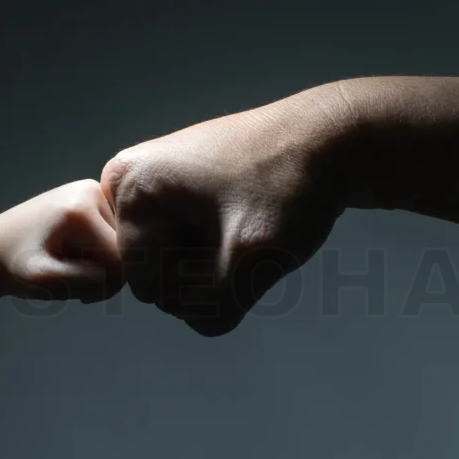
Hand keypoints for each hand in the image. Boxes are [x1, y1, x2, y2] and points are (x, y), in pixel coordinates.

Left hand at [0, 179, 122, 306]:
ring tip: (69, 270)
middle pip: (126, 250)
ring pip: (123, 247)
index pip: (122, 259)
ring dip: (101, 268)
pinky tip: (76, 260)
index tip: (79, 293)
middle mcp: (93, 190)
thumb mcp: (45, 281)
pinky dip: (100, 257)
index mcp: (83, 206)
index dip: (105, 285)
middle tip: (70, 281)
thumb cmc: (13, 268)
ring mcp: (94, 193)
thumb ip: (86, 280)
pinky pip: (114, 238)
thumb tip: (122, 271)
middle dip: (103, 276)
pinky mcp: (93, 201)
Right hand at [100, 86, 354, 335]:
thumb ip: (212, 309)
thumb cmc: (291, 186)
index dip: (199, 282)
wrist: (331, 141)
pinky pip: (186, 251)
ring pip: (173, 270)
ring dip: (214, 265)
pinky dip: (218, 254)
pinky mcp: (172, 194)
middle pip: (154, 278)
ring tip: (247, 225)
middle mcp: (127, 182)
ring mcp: (150, 187)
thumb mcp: (251, 261)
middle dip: (204, 273)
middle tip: (245, 232)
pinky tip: (242, 223)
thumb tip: (200, 317)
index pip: (147, 284)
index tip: (237, 240)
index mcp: (130, 184)